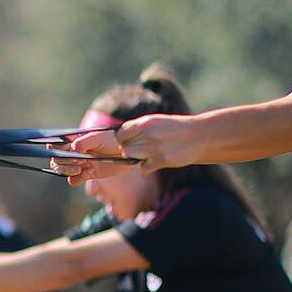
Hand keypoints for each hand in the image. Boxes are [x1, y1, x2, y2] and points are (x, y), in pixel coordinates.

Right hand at [53, 128, 140, 186]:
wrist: (127, 151)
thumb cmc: (113, 139)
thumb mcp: (98, 137)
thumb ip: (83, 142)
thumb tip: (72, 150)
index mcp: (73, 140)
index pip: (54, 145)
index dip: (55, 149)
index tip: (67, 151)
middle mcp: (73, 152)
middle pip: (56, 159)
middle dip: (63, 162)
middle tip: (78, 161)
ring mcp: (79, 163)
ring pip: (62, 170)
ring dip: (68, 171)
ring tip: (81, 169)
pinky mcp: (86, 174)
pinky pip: (74, 180)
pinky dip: (77, 179)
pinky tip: (89, 173)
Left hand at [60, 114, 205, 182]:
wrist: (201, 135)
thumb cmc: (174, 129)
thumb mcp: (154, 123)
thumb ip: (135, 130)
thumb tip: (116, 137)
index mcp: (143, 123)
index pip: (117, 134)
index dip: (105, 141)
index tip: (90, 146)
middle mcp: (146, 134)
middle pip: (121, 147)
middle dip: (112, 152)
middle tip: (100, 157)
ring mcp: (154, 148)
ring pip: (131, 158)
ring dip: (133, 159)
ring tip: (143, 155)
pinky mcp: (162, 160)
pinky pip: (145, 167)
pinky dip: (148, 166)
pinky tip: (158, 161)